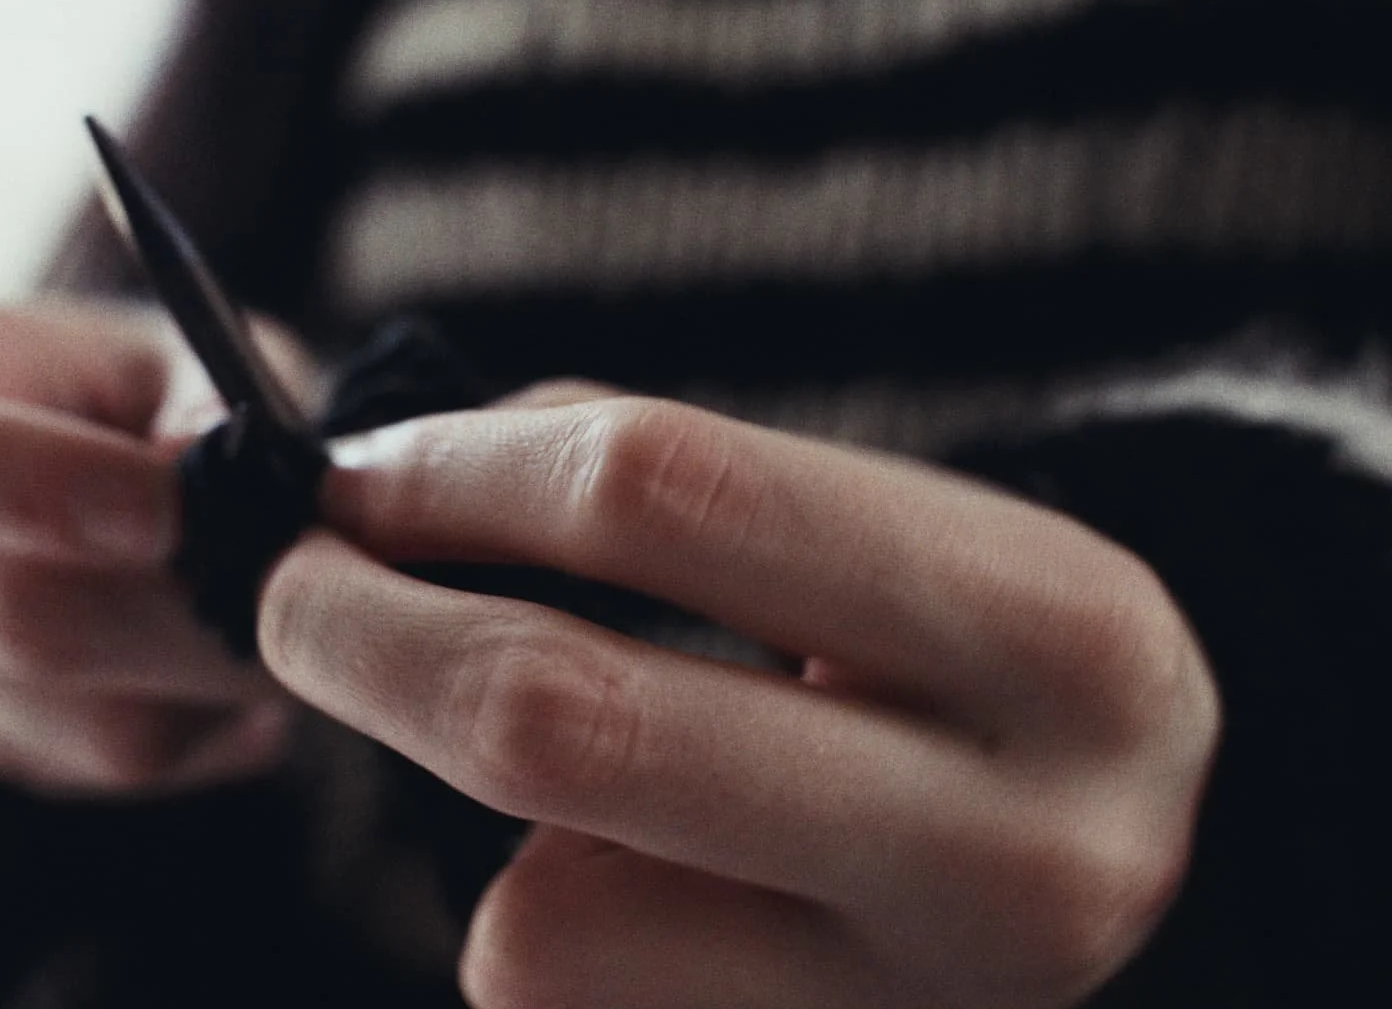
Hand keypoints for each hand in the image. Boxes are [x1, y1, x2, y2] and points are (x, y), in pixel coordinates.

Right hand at [0, 301, 318, 795]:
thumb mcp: (183, 341)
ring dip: (229, 667)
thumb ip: (202, 392)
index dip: (1, 481)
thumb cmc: (141, 382)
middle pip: (10, 613)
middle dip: (194, 601)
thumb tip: (201, 474)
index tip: (164, 500)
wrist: (124, 465)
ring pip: (96, 718)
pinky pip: (128, 761)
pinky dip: (217, 712)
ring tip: (293, 595)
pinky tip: (232, 645)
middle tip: (312, 565)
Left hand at [259, 387, 1220, 1007]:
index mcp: (1046, 636)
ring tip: (569, 756)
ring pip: (531, 919)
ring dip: (474, 812)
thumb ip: (663, 495)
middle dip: (361, 636)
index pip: (661, 494)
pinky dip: (535, 913)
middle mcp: (1004, 851)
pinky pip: (553, 993)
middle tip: (291, 589)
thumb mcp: (893, 539)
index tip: (352, 473)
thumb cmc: (970, 664)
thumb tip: (396, 481)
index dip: (458, 471)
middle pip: (556, 719)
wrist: (1136, 860)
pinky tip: (635, 870)